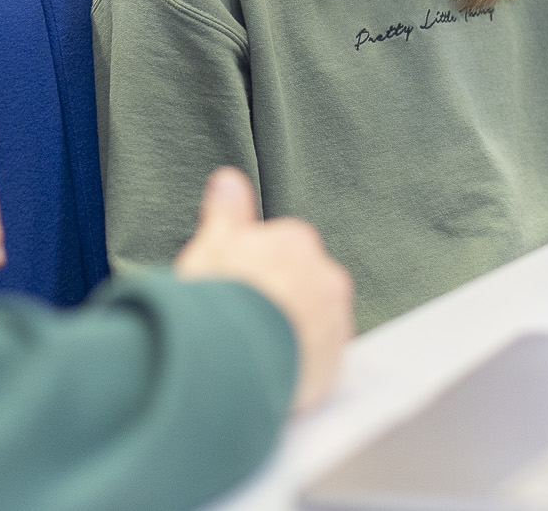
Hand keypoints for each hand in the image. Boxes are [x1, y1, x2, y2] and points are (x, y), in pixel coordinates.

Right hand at [175, 168, 353, 410]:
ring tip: (256, 348)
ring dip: (292, 329)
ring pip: (314, 320)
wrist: (229, 359)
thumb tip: (229, 179)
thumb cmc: (217, 298)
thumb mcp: (211, 245)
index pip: (282, 248)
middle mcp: (325, 276)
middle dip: (280, 297)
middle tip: (244, 319)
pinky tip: (272, 367)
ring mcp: (334, 321)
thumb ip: (226, 211)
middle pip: (303, 283)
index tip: (237, 286)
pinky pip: (320, 357)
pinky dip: (301, 360)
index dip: (255, 269)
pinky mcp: (336, 362)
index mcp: (295, 241)